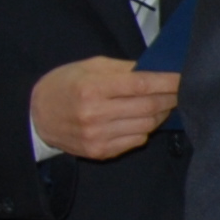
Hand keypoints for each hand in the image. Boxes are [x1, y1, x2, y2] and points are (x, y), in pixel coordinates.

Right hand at [29, 57, 179, 159]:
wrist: (36, 116)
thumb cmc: (65, 85)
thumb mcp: (89, 67)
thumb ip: (123, 69)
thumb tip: (156, 71)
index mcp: (92, 89)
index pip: (141, 85)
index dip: (166, 82)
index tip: (182, 78)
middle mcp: (95, 115)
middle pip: (148, 107)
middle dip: (170, 98)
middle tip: (180, 91)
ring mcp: (98, 137)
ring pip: (146, 126)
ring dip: (160, 114)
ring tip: (164, 104)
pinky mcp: (100, 152)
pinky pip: (136, 141)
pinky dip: (145, 129)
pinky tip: (144, 119)